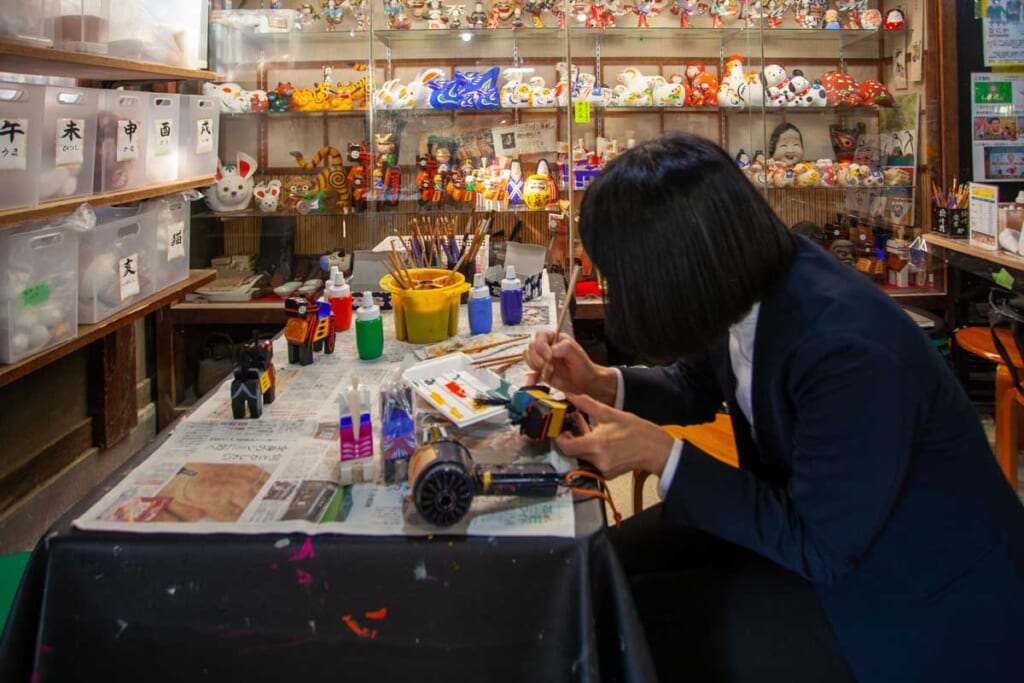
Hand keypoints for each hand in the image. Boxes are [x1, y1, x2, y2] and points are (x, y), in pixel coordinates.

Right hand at [522, 331, 617, 404]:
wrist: (584, 382)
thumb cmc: (583, 367)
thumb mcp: (577, 354)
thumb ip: (565, 348)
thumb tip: (551, 349)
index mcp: (555, 338)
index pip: (540, 336)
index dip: (541, 346)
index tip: (548, 356)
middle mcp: (547, 347)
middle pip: (531, 347)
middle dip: (538, 359)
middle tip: (550, 368)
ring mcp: (542, 360)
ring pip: (528, 358)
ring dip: (536, 367)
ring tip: (550, 373)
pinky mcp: (540, 372)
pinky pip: (529, 373)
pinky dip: (531, 378)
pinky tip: (535, 382)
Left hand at [555, 393, 674, 479]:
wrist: (655, 449)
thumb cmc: (636, 431)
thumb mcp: (609, 413)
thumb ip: (586, 404)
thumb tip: (570, 394)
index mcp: (596, 445)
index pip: (566, 447)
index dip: (559, 438)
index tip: (560, 429)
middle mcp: (597, 460)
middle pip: (572, 452)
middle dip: (570, 438)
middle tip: (572, 426)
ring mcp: (602, 469)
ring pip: (582, 456)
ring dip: (581, 443)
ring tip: (587, 428)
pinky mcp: (607, 473)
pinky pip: (592, 461)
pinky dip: (591, 451)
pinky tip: (598, 439)